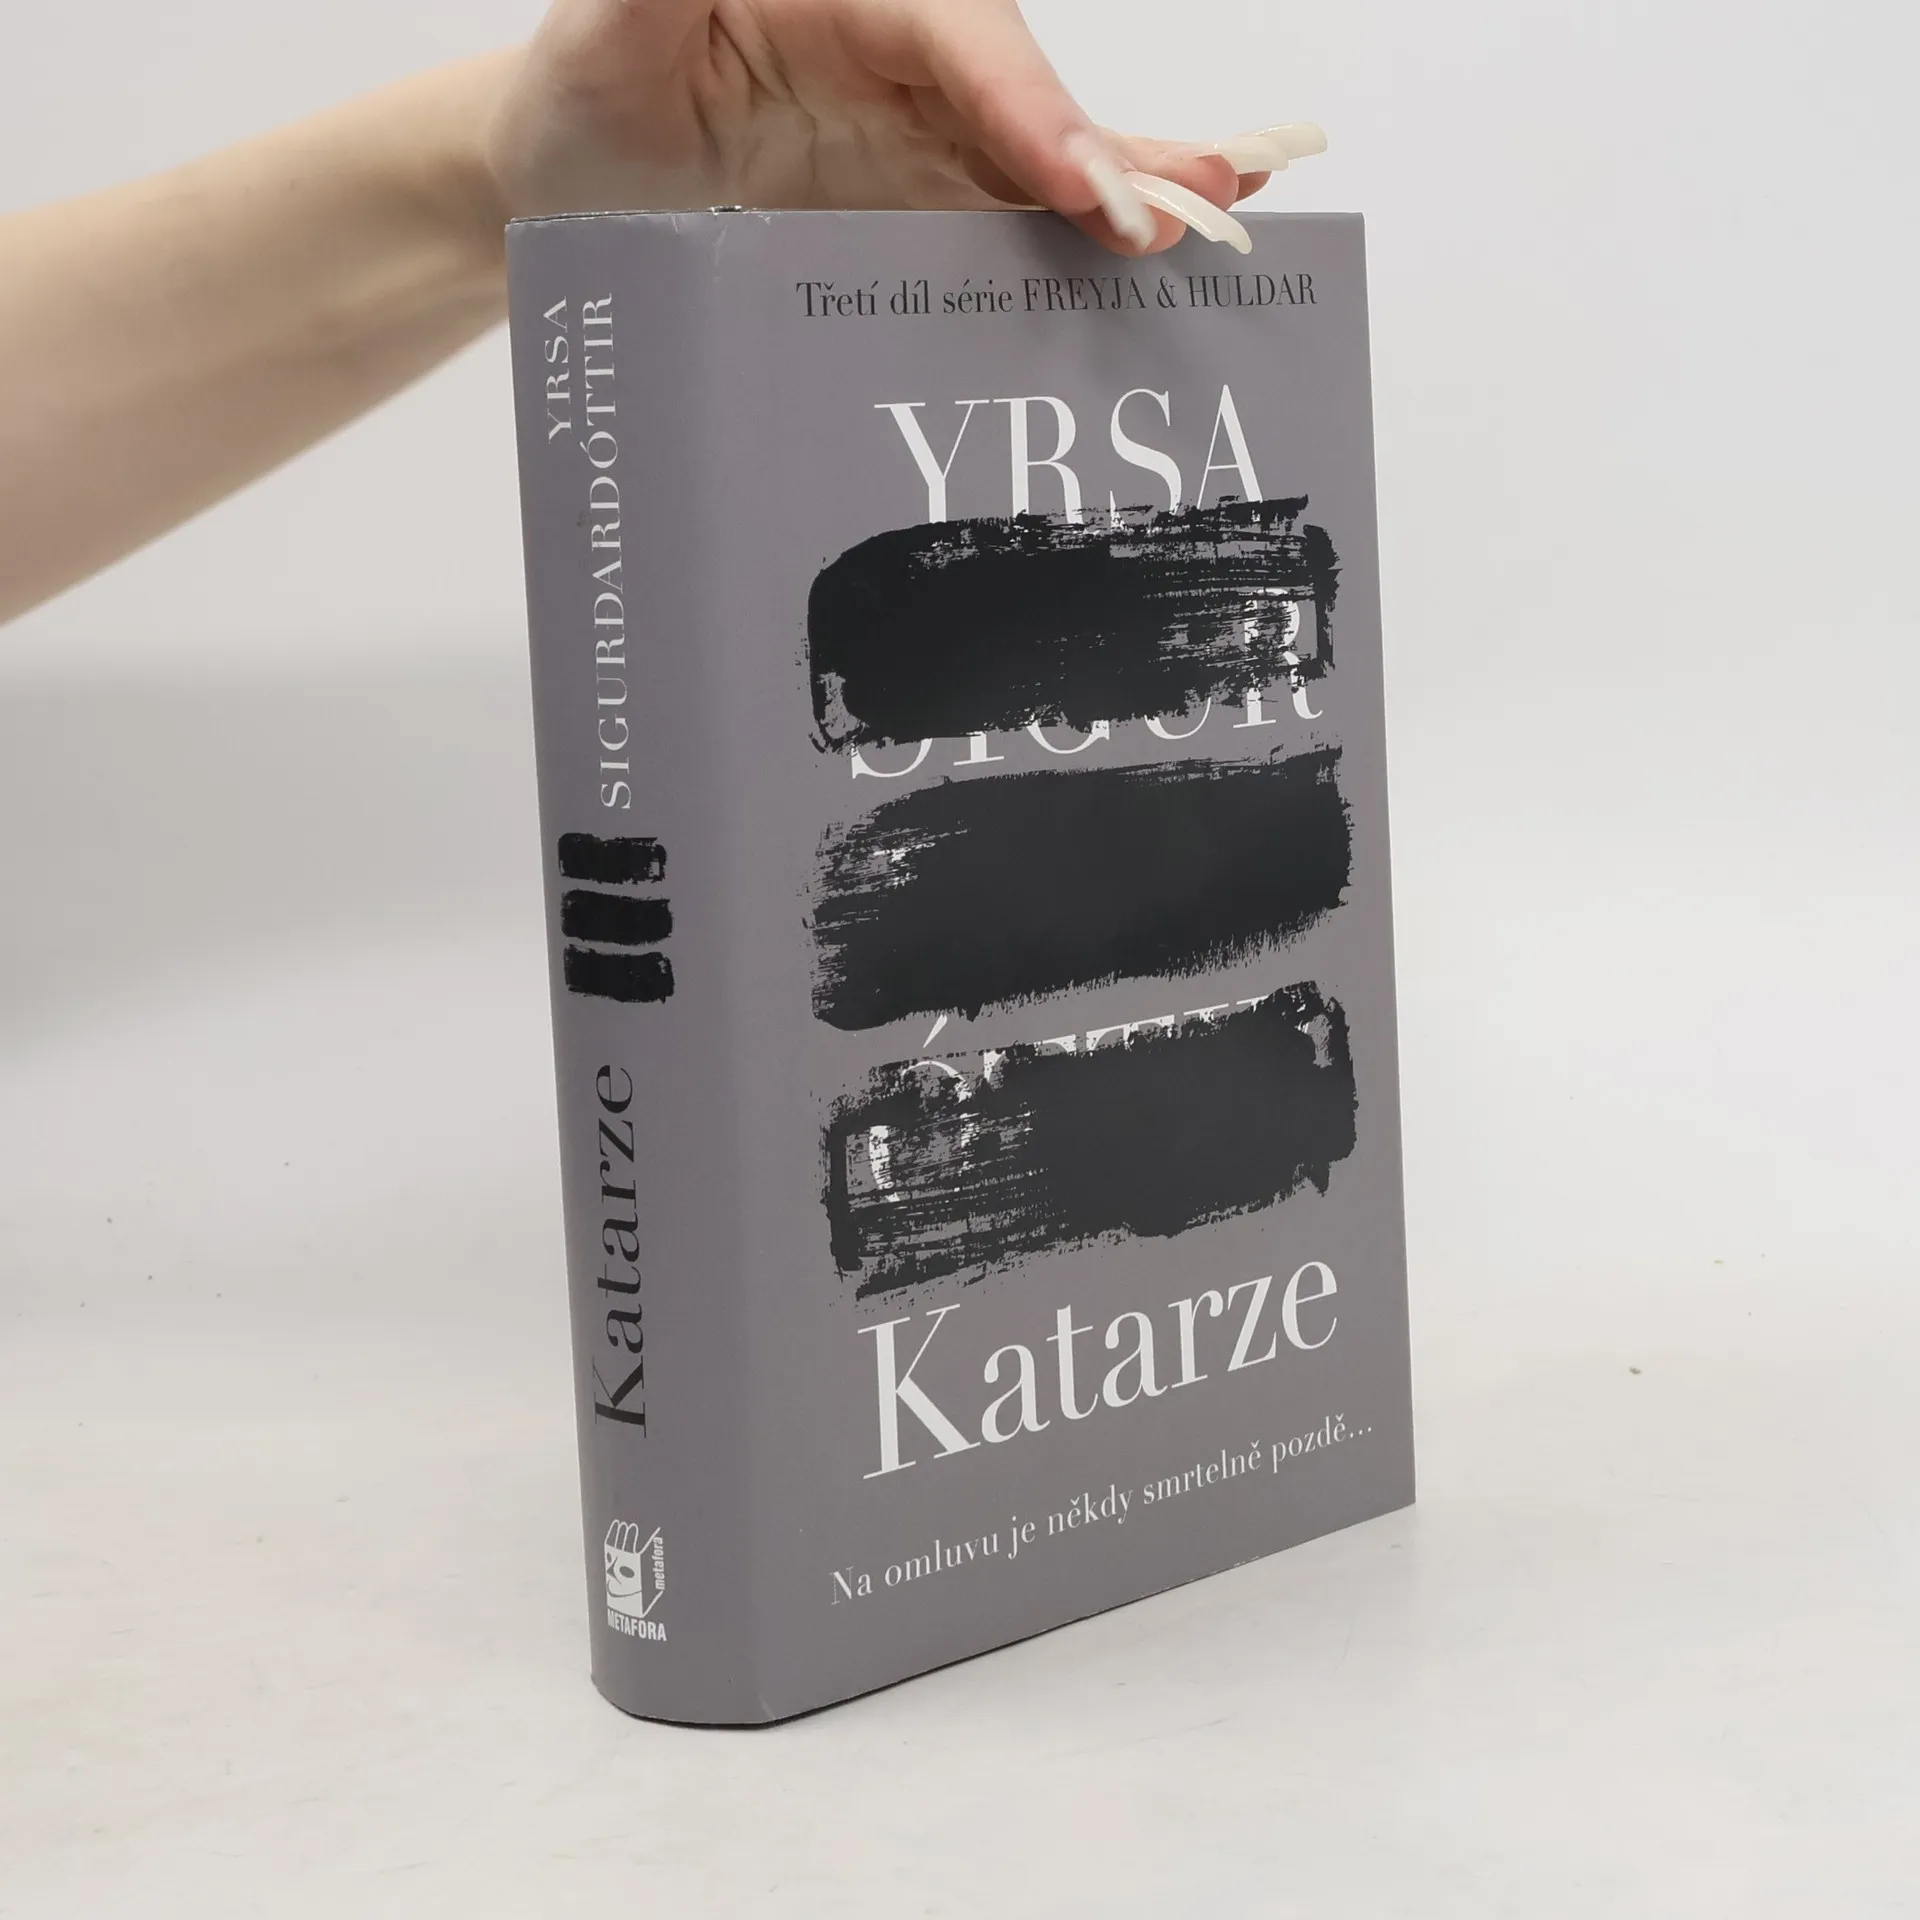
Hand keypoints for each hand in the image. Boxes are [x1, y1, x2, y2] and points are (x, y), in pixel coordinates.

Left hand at [483, 0, 1321, 255]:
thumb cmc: (589, 81)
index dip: (1030, 109)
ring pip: (1038, 153)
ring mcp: (918, 128)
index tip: (1081, 181)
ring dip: (1126, 190)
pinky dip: (1081, 228)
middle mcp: (901, 52)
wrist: (576, 165)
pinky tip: (1150, 239)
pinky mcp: (918, 195)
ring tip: (1211, 218)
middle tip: (1187, 208)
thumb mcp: (612, 24)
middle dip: (1106, 156)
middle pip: (1025, 95)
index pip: (959, 39)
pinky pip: (1010, 209)